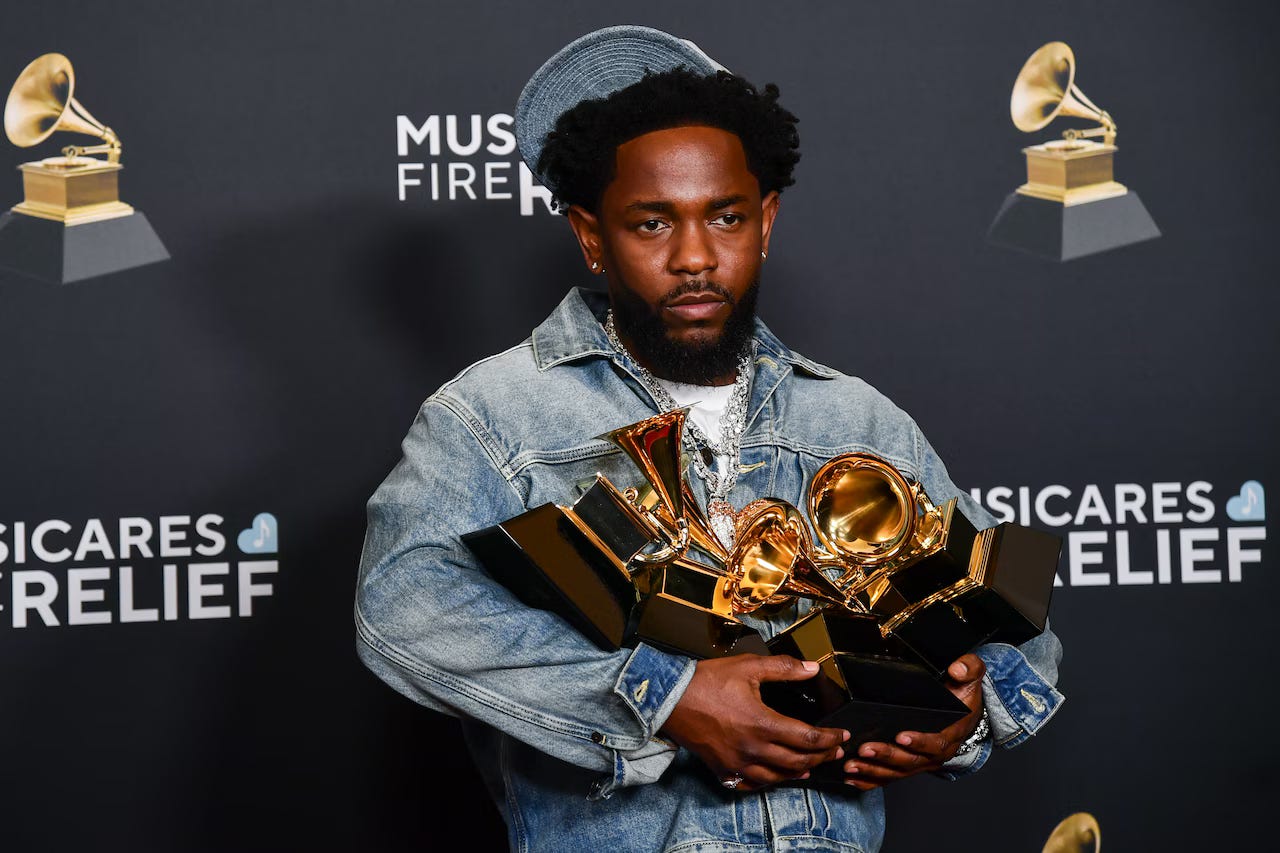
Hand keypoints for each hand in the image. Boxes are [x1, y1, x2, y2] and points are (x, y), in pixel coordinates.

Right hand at [661, 654, 848, 790]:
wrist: (670, 699)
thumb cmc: (707, 681)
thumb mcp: (748, 667)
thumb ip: (783, 668)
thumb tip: (812, 668)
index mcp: (763, 724)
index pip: (808, 738)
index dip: (830, 739)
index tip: (841, 736)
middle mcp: (753, 749)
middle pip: (798, 762)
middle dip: (821, 757)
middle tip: (833, 751)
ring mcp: (738, 764)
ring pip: (778, 777)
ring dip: (799, 772)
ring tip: (810, 765)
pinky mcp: (723, 769)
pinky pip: (752, 784)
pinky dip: (769, 781)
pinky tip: (775, 775)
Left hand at [843, 653, 985, 790]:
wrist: (965, 716)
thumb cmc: (963, 696)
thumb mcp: (971, 678)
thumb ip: (969, 668)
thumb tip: (957, 669)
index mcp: (951, 733)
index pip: (936, 742)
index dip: (919, 741)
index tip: (900, 735)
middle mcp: (936, 753)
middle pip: (911, 760)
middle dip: (887, 756)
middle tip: (865, 748)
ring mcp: (922, 762)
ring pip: (897, 772)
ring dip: (873, 770)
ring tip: (851, 765)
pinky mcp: (909, 766)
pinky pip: (890, 777)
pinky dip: (870, 780)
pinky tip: (851, 778)